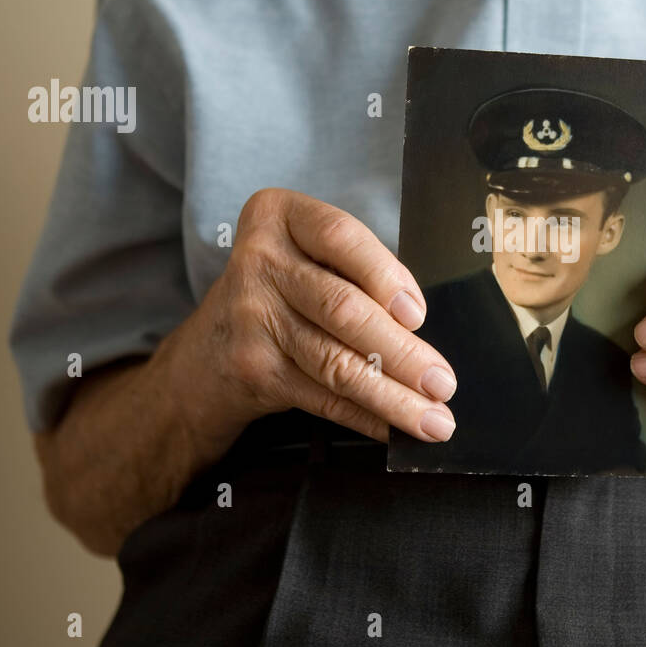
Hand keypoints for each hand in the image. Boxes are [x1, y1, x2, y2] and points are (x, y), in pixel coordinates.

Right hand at [171, 188, 457, 463]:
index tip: (419, 314)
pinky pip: (323, 397)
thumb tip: (422, 330)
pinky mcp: (254, 369)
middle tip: (443, 383)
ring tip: (434, 418)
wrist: (202, 358)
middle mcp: (260, 262)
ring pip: (336, 361)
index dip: (384, 274)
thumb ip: (357, 273)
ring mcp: (251, 317)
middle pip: (343, 308)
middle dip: (402, 352)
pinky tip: (396, 429)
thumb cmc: (282, 295)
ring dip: (393, 396)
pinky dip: (367, 417)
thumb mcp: (306, 259)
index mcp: (279, 217)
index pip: (340, 237)